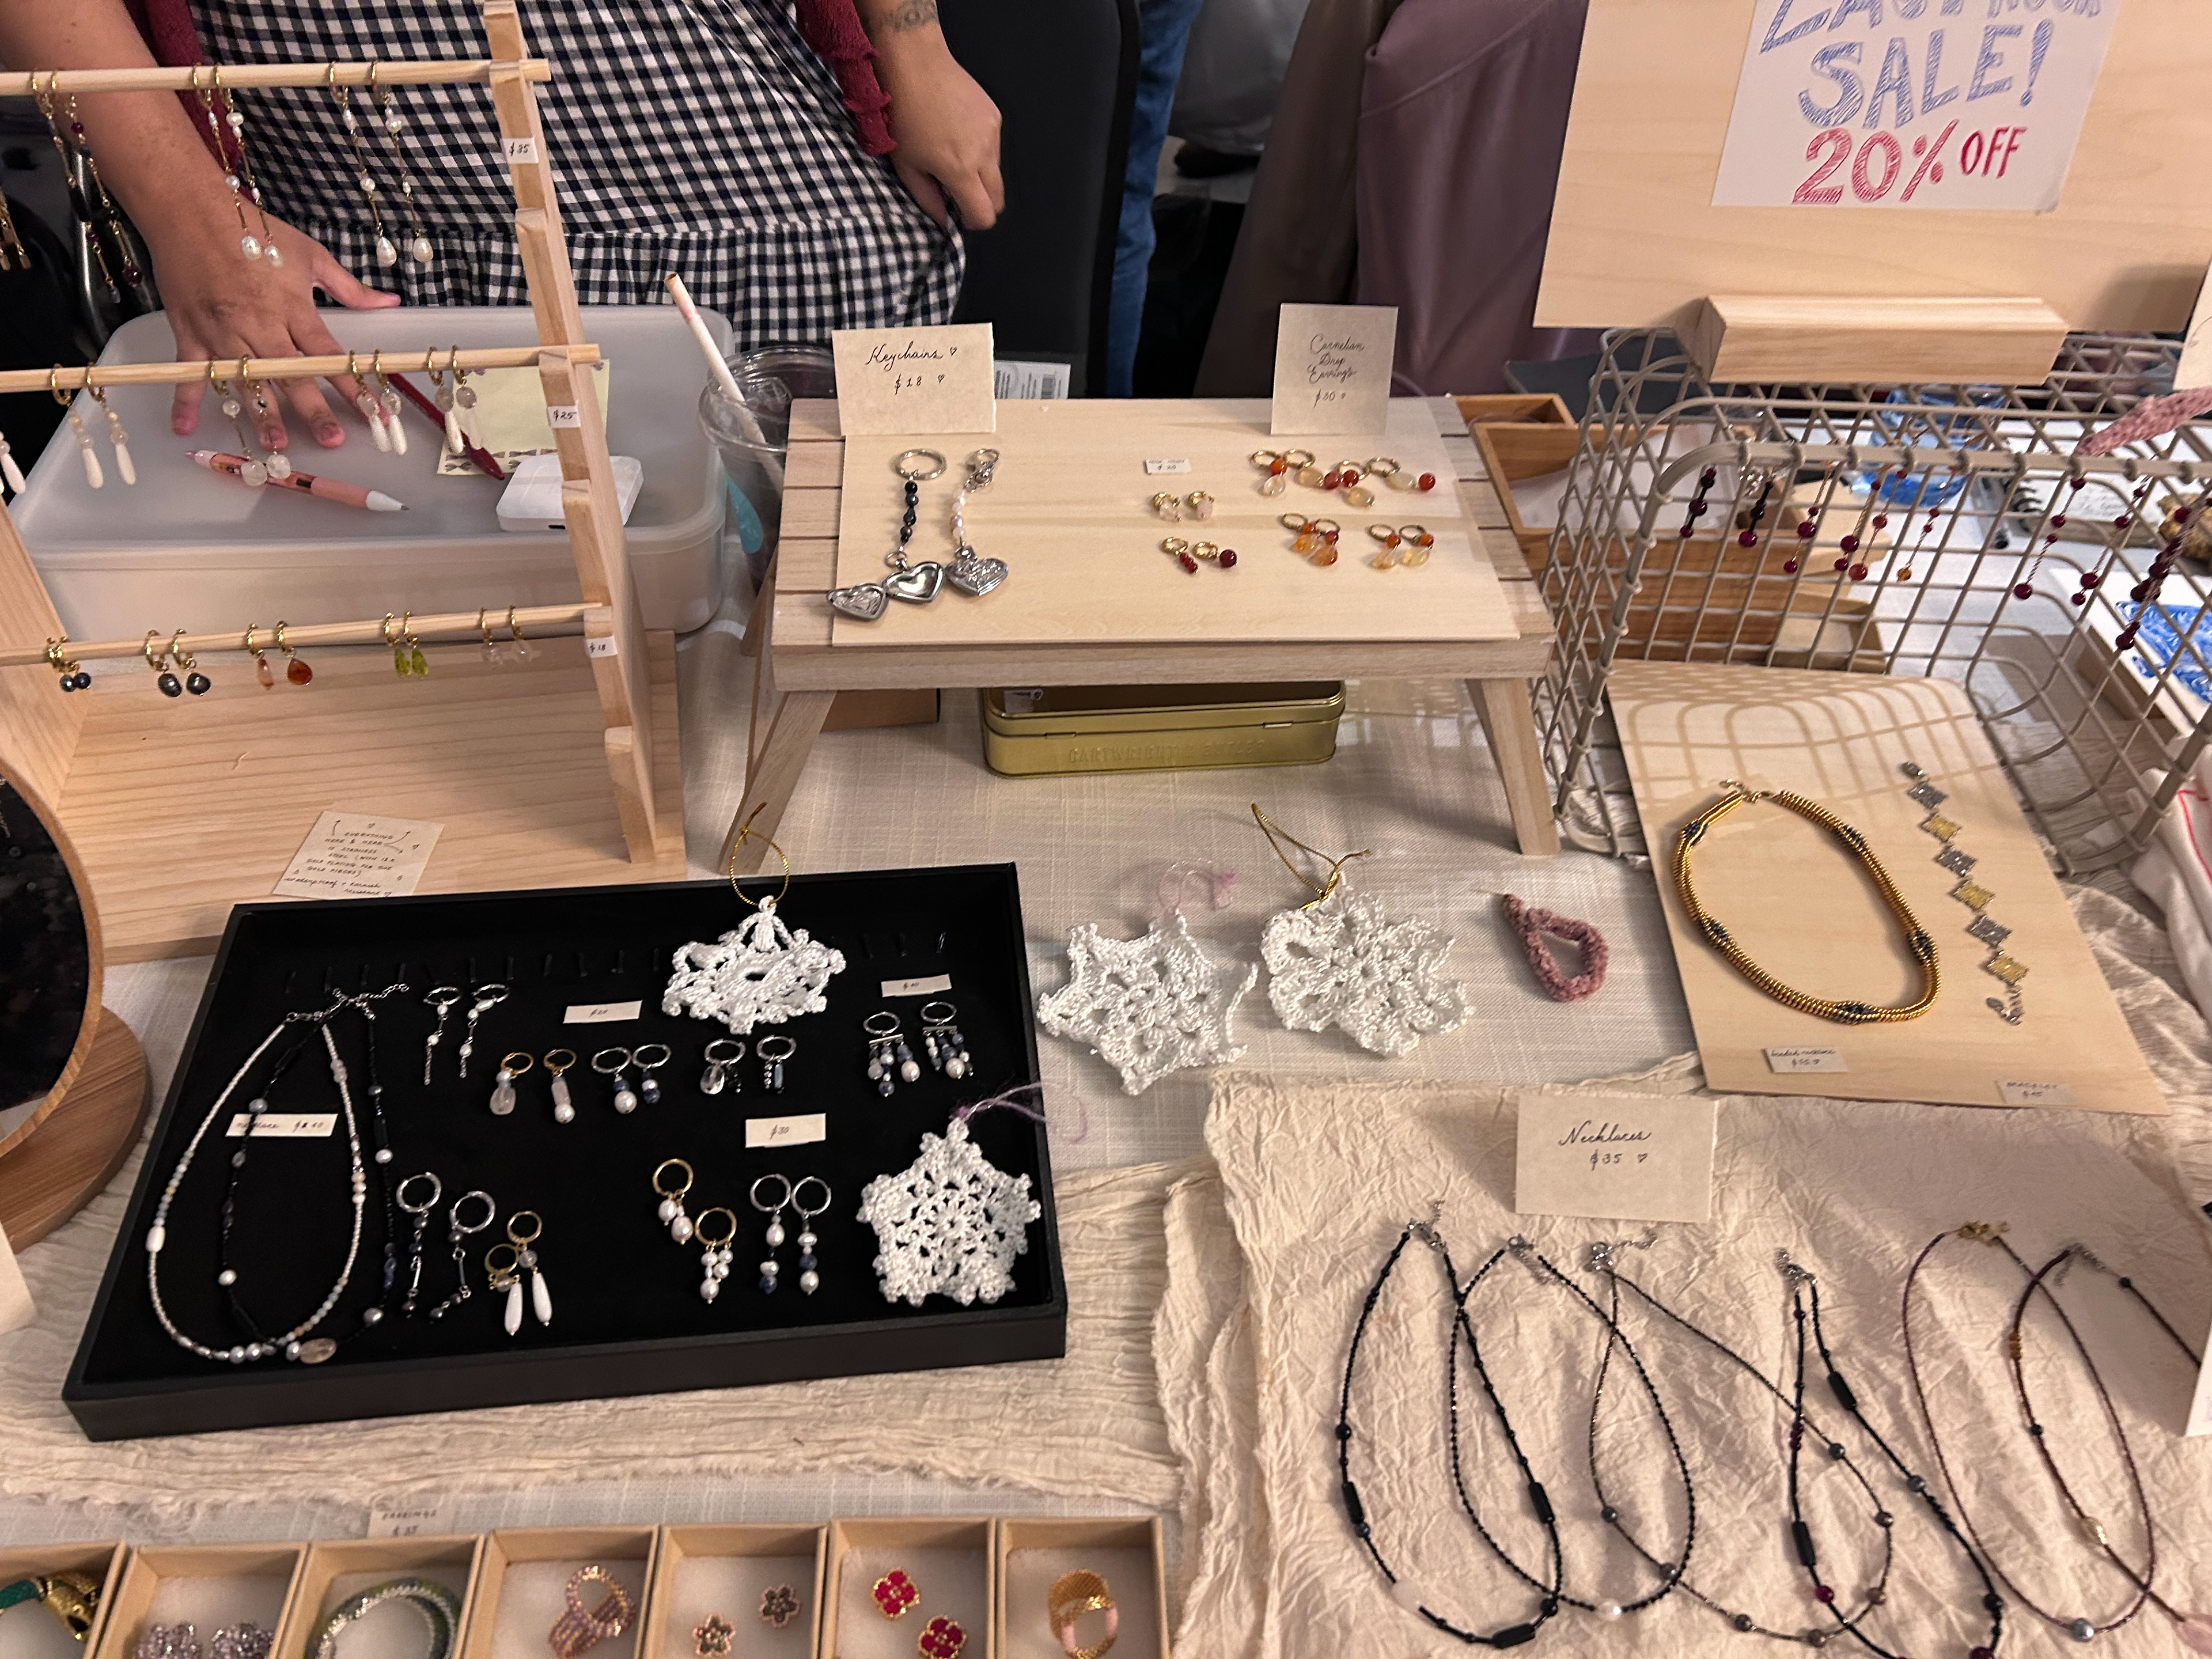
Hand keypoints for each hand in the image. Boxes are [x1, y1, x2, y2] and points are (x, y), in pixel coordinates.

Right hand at [156, 211, 399, 449]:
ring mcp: (222, 331)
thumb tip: (389, 302)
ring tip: (276, 444)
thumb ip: (350, 288)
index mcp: (292, 308)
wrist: (189, 208)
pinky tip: (185, 427)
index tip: (373, 411)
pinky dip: (186, 400)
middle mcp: (259, 326)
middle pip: (291, 376)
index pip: (327, 355)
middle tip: (331, 440)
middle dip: (312, 410)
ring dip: (260, 414)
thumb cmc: (251, 229)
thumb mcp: (310, 254)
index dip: (351, 385)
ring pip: (247, 381)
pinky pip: (190, 372)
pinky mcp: (190, 331)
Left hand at [874, 34, 1004, 230]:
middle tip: (955, 190)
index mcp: (960, 170)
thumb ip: (927, 199)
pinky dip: (980, 150)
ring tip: (951, 155)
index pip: (985, 215)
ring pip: (996, 172)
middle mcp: (984, 154)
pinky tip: (957, 133)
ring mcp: (993, 133)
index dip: (971, 222)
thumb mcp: (906, 165)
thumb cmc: (902, 114)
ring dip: (979, 175)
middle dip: (981, 202)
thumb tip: (943, 221)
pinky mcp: (995, 116)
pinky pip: (994, 147)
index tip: (957, 214)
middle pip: (998, 199)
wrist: (915, 63)